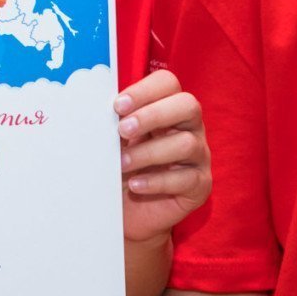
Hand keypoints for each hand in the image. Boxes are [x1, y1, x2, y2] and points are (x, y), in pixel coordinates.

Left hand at [116, 69, 209, 244]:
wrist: (128, 211)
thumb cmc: (121, 167)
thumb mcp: (115, 141)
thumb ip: (114, 123)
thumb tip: (96, 109)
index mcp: (168, 108)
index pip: (167, 84)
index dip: (144, 91)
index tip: (117, 106)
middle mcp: (189, 127)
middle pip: (187, 105)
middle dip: (153, 115)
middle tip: (122, 129)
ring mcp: (199, 156)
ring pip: (186, 143)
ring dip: (148, 152)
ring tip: (122, 163)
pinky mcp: (200, 185)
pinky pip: (187, 179)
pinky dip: (157, 181)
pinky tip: (135, 185)